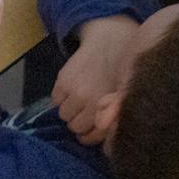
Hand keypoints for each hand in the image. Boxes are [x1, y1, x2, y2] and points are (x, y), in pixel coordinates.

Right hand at [55, 16, 137, 138]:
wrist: (112, 41)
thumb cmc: (122, 71)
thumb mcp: (123, 97)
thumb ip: (113, 116)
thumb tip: (102, 135)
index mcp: (110, 109)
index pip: (91, 136)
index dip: (90, 135)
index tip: (91, 129)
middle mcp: (92, 103)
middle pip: (75, 127)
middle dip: (80, 122)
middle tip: (86, 112)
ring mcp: (76, 92)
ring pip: (64, 115)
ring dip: (70, 110)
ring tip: (79, 99)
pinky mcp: (63, 81)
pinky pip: (55, 100)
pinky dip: (61, 98)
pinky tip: (72, 88)